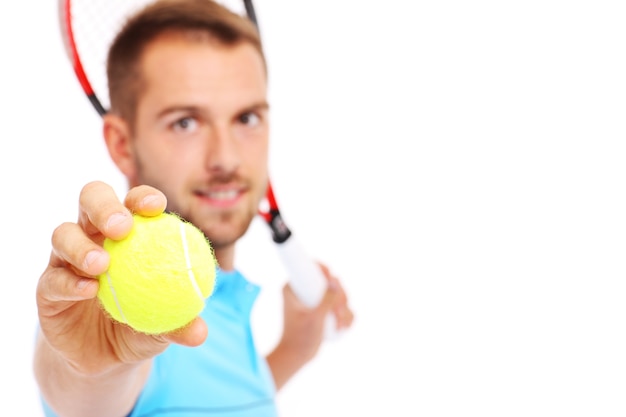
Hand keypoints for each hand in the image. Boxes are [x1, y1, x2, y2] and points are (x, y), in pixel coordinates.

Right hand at [35, 181, 206, 375]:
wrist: (103, 358)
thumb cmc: (141, 325)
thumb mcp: (165, 325)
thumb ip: (180, 323)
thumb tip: (200, 332)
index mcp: (130, 233)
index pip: (133, 203)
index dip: (143, 198)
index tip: (156, 207)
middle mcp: (94, 236)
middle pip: (92, 200)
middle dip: (105, 206)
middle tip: (122, 228)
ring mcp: (67, 259)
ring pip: (63, 234)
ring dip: (82, 246)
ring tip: (102, 265)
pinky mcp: (47, 287)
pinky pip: (52, 279)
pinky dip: (69, 283)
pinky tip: (87, 290)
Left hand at [268, 263, 353, 388]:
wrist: (297, 356)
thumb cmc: (300, 337)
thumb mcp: (315, 318)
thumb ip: (326, 300)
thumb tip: (336, 283)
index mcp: (294, 288)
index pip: (310, 268)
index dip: (324, 271)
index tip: (331, 280)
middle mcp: (305, 291)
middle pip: (330, 282)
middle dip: (339, 298)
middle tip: (337, 312)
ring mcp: (316, 301)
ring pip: (338, 295)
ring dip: (343, 309)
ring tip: (340, 324)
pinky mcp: (324, 310)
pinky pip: (340, 306)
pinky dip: (344, 315)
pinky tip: (343, 326)